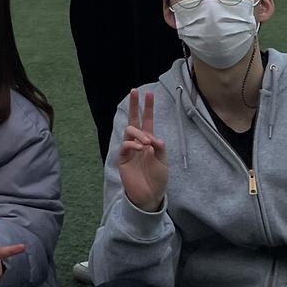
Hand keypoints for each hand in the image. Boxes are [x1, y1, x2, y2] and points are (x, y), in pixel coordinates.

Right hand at [117, 89, 167, 210]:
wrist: (150, 196)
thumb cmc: (158, 178)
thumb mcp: (163, 161)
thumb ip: (160, 148)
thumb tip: (153, 137)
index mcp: (149, 141)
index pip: (147, 120)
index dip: (148, 107)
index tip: (149, 93)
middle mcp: (138, 142)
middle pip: (133, 120)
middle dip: (134, 105)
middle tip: (134, 91)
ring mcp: (130, 149)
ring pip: (129, 130)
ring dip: (138, 132)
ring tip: (146, 142)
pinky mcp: (123, 159)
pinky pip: (125, 145)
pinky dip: (132, 144)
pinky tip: (140, 147)